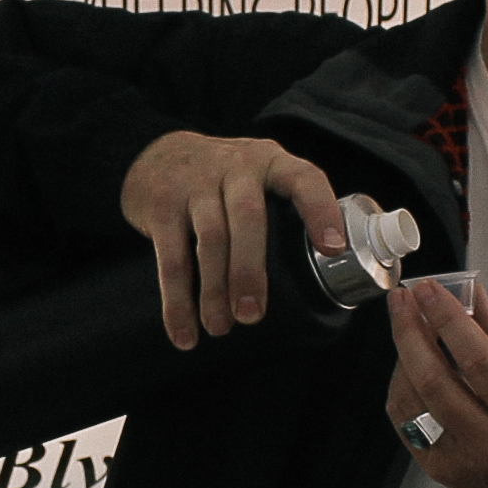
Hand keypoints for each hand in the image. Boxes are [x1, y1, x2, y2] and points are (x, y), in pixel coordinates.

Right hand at [120, 131, 347, 348]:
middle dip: (250, 269)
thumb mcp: (258, 177)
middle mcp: (234, 167)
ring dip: (214, 290)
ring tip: (220, 328)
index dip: (320, 210)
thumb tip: (323, 277)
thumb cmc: (225, 180)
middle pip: (247, 217)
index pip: (303, 179)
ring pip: (209, 240)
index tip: (332, 249)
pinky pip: (170, 258)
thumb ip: (285, 210)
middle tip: (252, 315)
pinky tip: (183, 331)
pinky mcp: (162, 205)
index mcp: (270, 162)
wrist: (155, 155)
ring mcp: (195, 183)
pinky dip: (176, 300)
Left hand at [384, 277, 487, 487]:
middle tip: (402, 299)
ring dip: (402, 357)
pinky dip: (402, 389)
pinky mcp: (439, 472)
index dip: (448, 320)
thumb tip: (470, 292)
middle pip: (435, 381)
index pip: (479, 361)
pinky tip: (408, 365)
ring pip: (412, 403)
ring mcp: (460, 461)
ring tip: (406, 326)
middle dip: (411, 332)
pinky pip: (406, 424)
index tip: (428, 289)